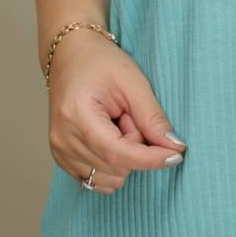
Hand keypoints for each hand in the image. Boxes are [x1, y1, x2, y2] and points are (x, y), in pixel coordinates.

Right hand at [46, 32, 186, 190]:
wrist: (70, 56)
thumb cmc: (100, 62)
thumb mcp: (133, 81)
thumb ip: (152, 117)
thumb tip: (174, 147)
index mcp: (77, 116)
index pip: (117, 153)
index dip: (150, 159)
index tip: (175, 156)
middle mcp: (62, 139)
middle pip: (117, 166)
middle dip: (135, 146)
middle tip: (129, 116)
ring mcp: (60, 152)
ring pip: (110, 178)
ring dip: (123, 156)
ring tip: (117, 124)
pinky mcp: (63, 159)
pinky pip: (98, 180)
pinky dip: (112, 164)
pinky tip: (108, 138)